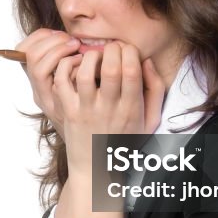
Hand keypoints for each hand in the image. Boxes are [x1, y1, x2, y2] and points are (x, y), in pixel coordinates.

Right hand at [16, 29, 80, 133]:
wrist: (91, 138)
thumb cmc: (84, 105)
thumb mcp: (70, 83)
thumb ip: (67, 62)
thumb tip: (70, 36)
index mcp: (36, 81)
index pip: (23, 50)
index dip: (40, 37)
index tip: (60, 33)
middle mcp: (38, 90)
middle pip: (30, 57)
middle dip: (52, 42)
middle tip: (72, 41)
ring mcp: (49, 99)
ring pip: (38, 68)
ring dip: (58, 51)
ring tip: (77, 49)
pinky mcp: (62, 107)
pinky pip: (60, 81)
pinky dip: (71, 66)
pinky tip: (85, 65)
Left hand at [52, 42, 165, 179]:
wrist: (97, 169)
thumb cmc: (125, 141)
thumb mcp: (151, 120)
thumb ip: (155, 90)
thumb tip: (146, 60)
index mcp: (131, 109)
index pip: (132, 71)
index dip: (130, 52)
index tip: (127, 50)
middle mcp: (109, 109)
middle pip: (110, 68)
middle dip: (112, 49)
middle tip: (111, 48)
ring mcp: (86, 111)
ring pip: (84, 73)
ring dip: (90, 56)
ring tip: (94, 55)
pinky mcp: (68, 112)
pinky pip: (62, 83)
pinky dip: (66, 67)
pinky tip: (75, 64)